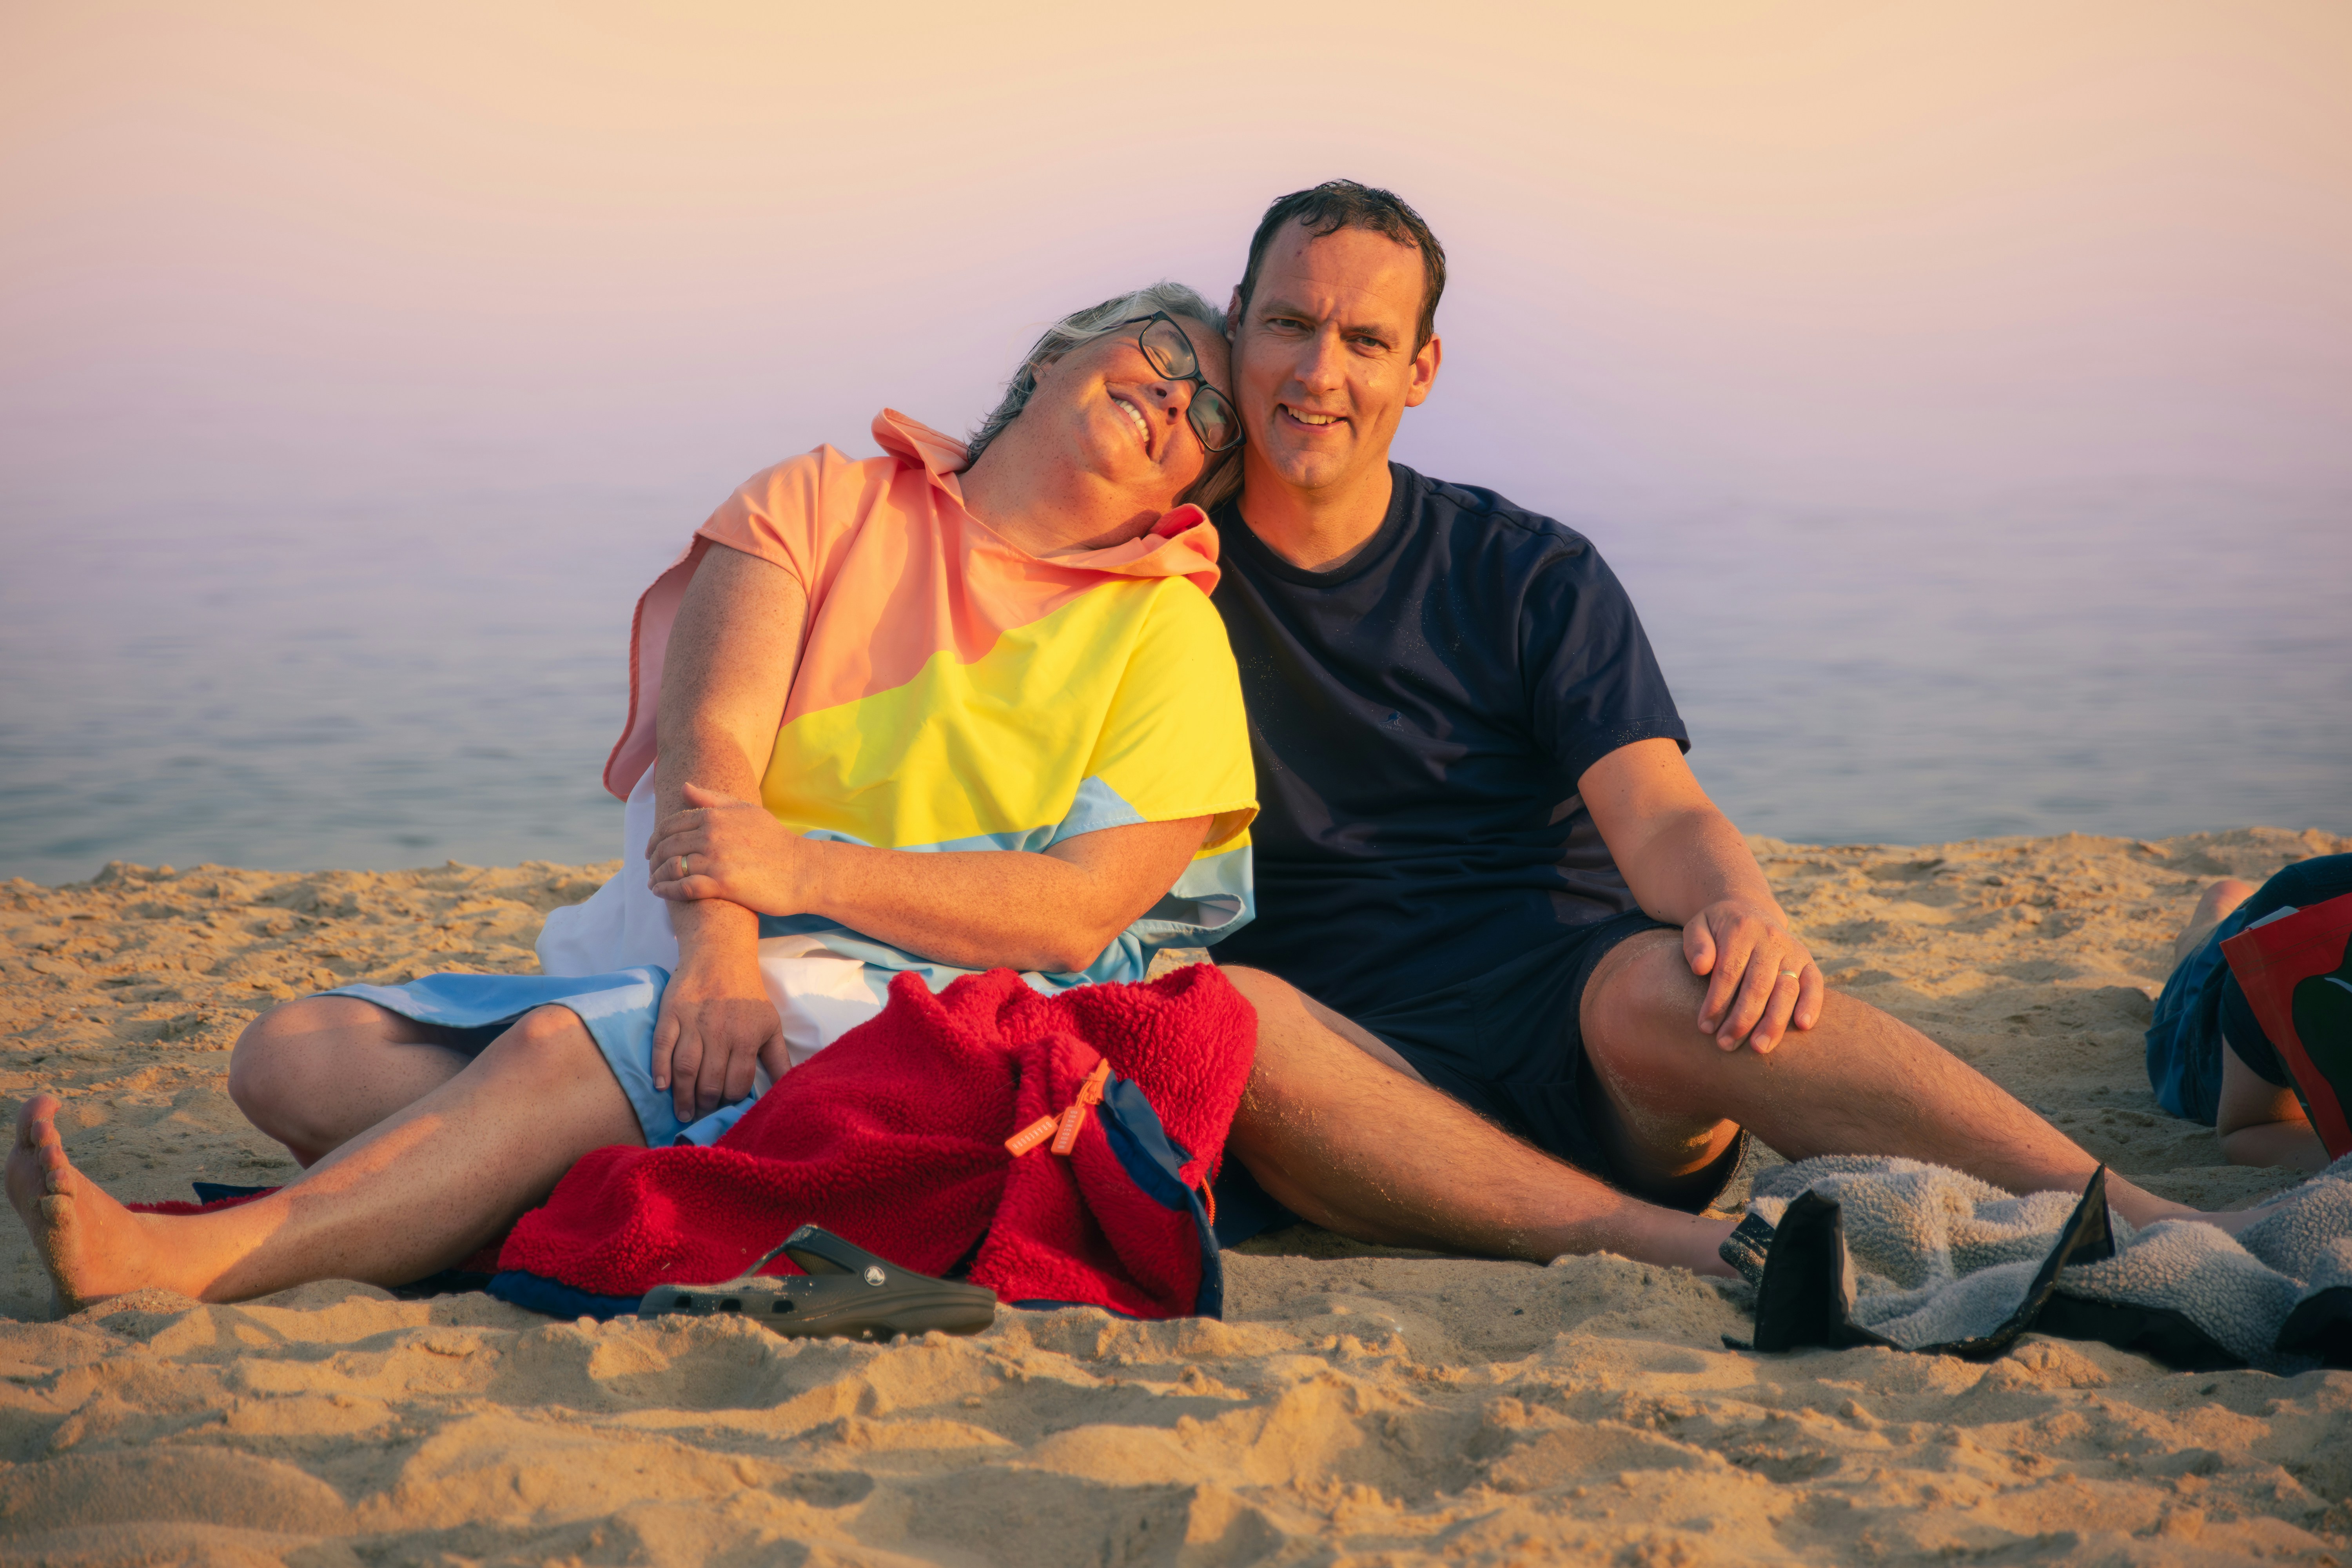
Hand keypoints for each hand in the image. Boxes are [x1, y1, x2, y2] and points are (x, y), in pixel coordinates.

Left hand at [647, 782, 808, 914]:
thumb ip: (712, 799)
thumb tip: (683, 787)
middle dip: (653, 858)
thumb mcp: (746, 811)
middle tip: (651, 868)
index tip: (651, 849)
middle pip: (666, 846)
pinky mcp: (721, 884)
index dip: (655, 838)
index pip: (671, 825)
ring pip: (671, 867)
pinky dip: (666, 890)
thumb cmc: (775, 841)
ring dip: (657, 876)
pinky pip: (682, 887)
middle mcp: (711, 835)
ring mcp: (715, 859)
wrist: (802, 871)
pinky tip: (660, 893)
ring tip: (654, 883)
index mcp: (714, 816)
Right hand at [651, 944, 789, 1121]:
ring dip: (683, 1096)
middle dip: (706, 1105)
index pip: (738, 1083)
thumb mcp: (771, 1025)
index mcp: (747, 1037)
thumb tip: (788, 1090)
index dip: (731, 1101)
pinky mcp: (671, 1013)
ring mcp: (693, 1022)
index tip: (725, 1110)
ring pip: (686, 1068)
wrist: (720, 955)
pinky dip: (660, 1068)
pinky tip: (661, 1087)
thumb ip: (778, 1060)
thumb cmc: (748, 995)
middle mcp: (720, 1032)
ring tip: (683, 1112)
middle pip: (711, 1081)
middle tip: (702, 1115)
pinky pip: (663, 1046)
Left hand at [1682, 901, 1822, 1053]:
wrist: (1748, 910)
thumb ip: (1696, 945)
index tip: (1705, 1027)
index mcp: (1740, 930)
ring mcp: (1792, 950)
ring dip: (1773, 1022)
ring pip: (1787, 989)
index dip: (1716, 1003)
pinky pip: (1814, 983)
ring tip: (1759, 1048)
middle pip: (1758, 985)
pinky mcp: (1807, 960)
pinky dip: (1812, 1004)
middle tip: (1726, 1044)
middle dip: (1742, 1019)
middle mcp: (1770, 939)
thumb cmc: (1717, 928)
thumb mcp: (1697, 926)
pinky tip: (1803, 1026)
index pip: (1728, 973)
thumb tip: (1701, 967)